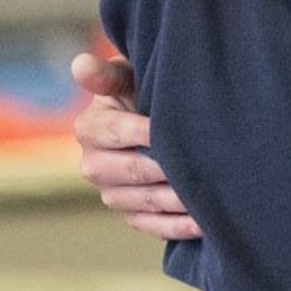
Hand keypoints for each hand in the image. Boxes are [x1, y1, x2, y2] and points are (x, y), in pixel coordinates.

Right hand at [70, 51, 201, 239]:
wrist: (149, 116)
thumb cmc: (140, 88)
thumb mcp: (124, 75)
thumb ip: (106, 73)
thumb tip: (80, 64)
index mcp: (89, 128)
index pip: (114, 131)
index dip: (143, 131)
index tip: (171, 129)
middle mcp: (94, 165)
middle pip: (132, 170)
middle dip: (167, 168)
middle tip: (203, 164)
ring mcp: (112, 193)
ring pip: (145, 201)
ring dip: (177, 200)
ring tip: (210, 194)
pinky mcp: (130, 214)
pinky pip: (153, 225)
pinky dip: (178, 226)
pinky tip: (205, 222)